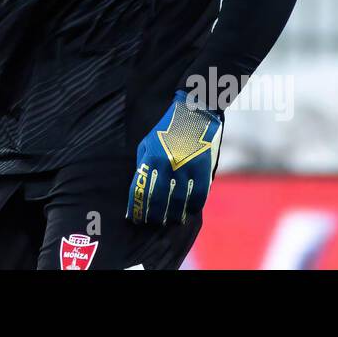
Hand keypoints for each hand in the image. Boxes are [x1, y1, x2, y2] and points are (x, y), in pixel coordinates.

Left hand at [127, 90, 222, 226]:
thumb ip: (143, 165)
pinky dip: (193, 208)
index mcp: (151, 158)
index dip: (136, 208)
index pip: (140, 190)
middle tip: (151, 223)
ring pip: (178, 202)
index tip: (135, 218)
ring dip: (172, 216)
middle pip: (158, 200)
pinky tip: (188, 212)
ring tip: (169, 221)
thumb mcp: (147, 143)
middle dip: (153, 215)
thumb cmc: (166, 130)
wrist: (193, 113)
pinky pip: (198, 196)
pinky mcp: (203, 169)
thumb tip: (140, 190)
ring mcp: (186, 168)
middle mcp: (167, 165)